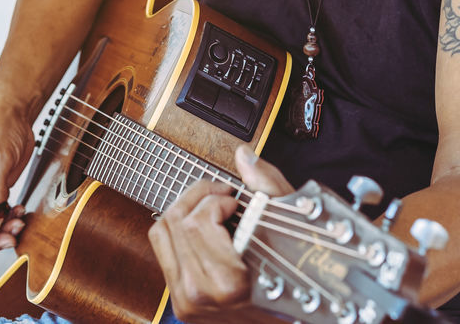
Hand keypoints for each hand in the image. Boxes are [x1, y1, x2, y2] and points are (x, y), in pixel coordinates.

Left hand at [147, 146, 292, 322]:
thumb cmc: (298, 286)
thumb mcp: (293, 232)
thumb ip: (268, 190)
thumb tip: (243, 157)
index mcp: (226, 283)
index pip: (196, 222)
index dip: (214, 199)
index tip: (234, 200)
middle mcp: (199, 294)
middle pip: (175, 222)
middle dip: (199, 197)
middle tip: (221, 195)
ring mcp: (186, 301)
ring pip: (162, 233)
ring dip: (185, 209)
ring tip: (211, 207)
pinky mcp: (180, 303)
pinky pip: (161, 251)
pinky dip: (177, 229)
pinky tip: (201, 226)